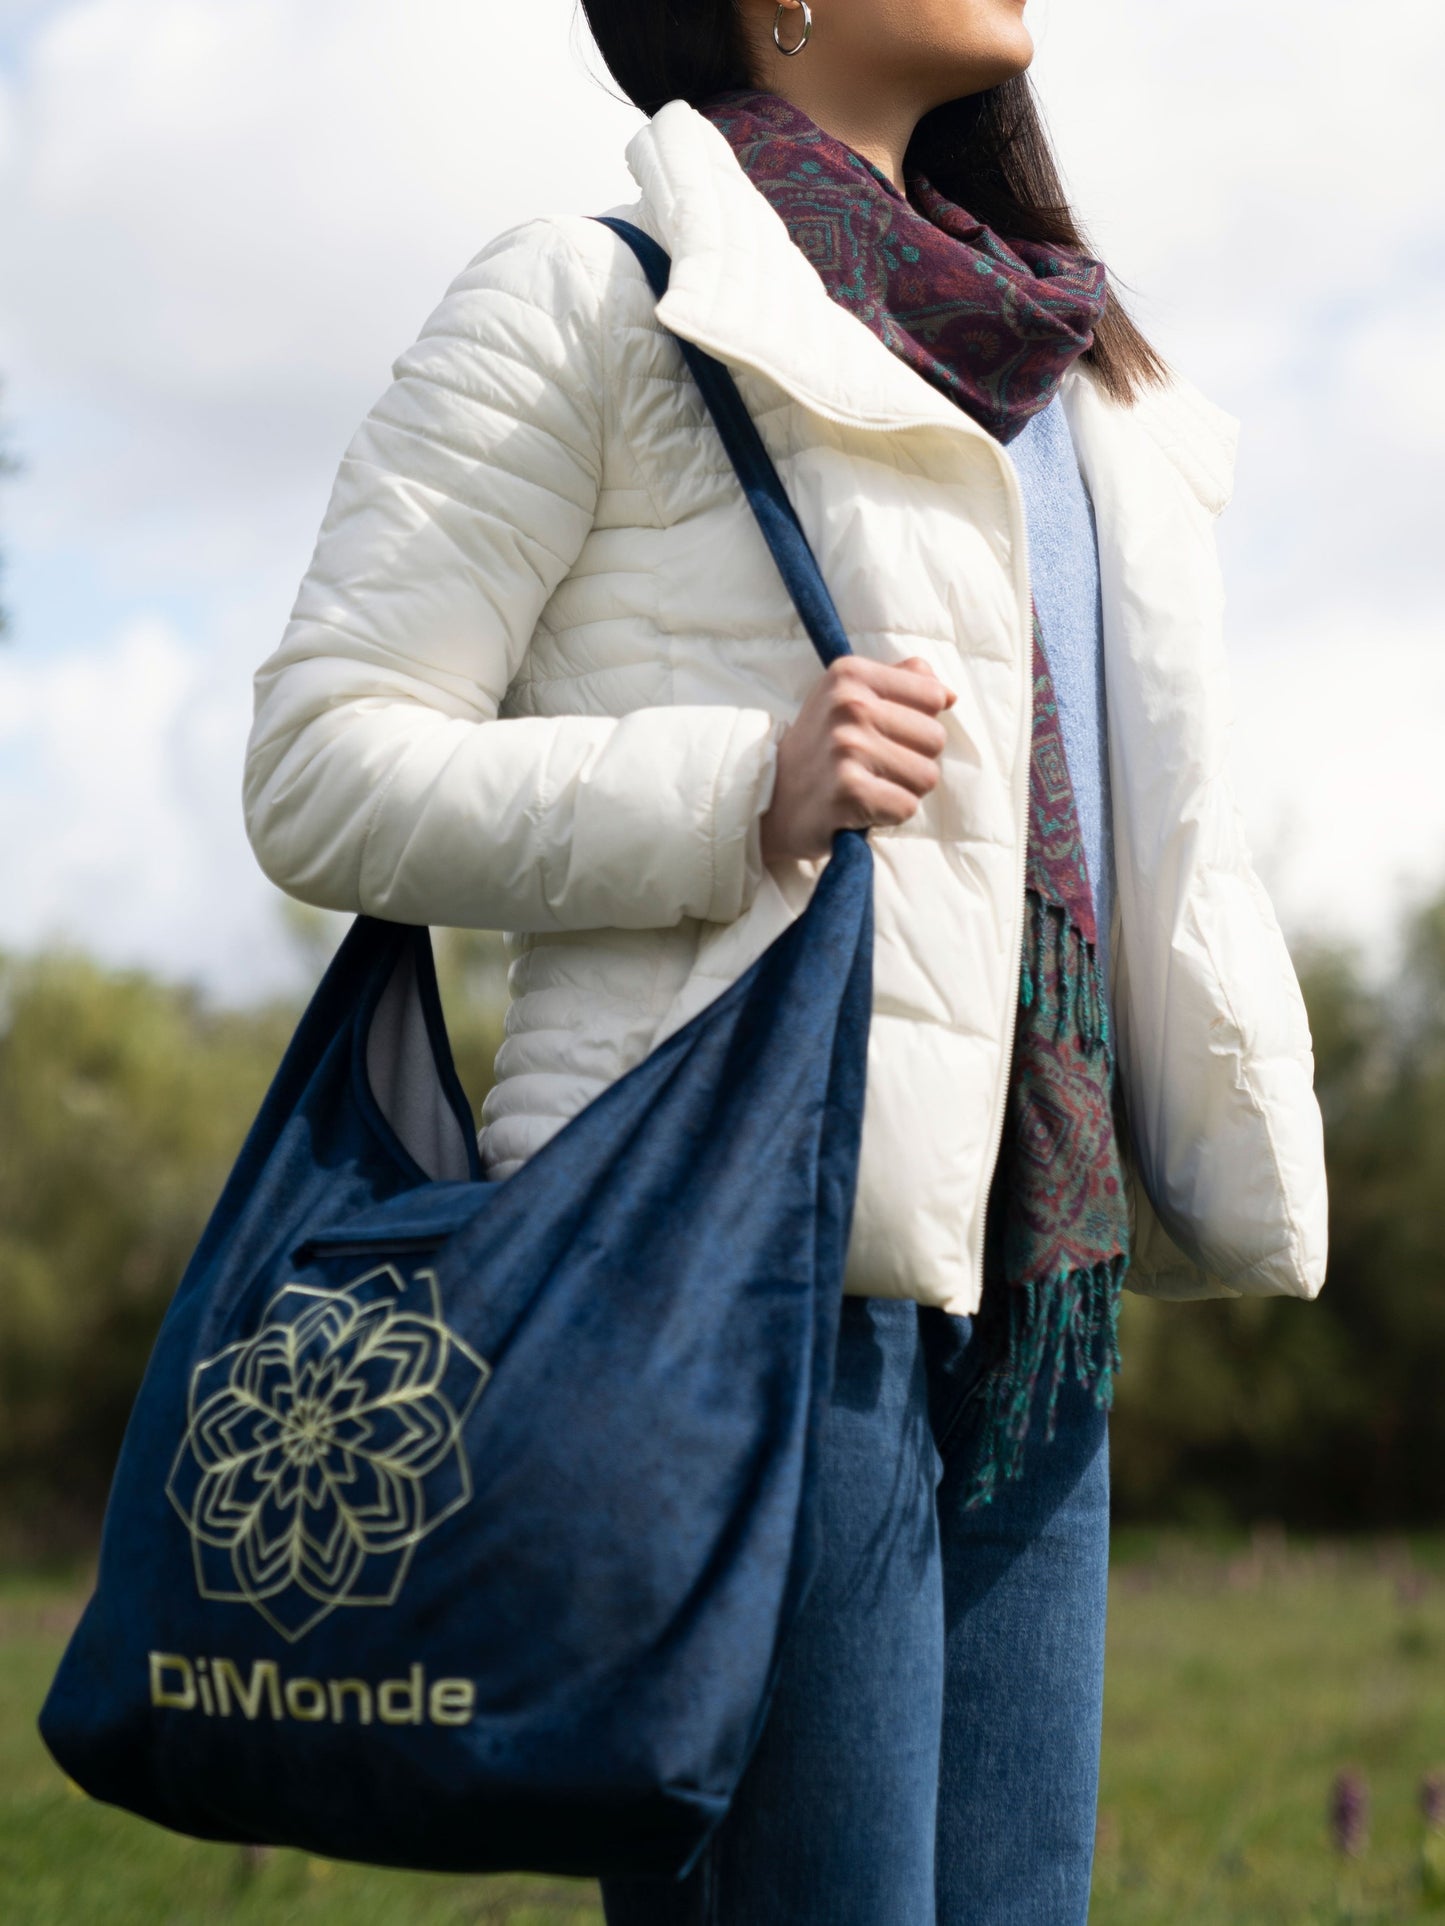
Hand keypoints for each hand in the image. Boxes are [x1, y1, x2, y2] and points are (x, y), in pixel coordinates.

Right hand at [759, 655, 955, 864]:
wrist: (771, 798)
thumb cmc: (821, 748)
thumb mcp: (847, 697)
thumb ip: (899, 682)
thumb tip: (948, 692)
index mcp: (851, 674)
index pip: (933, 696)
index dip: (919, 723)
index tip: (885, 734)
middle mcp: (849, 705)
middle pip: (935, 739)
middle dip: (914, 760)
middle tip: (874, 767)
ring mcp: (847, 748)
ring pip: (926, 776)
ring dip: (903, 790)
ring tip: (869, 786)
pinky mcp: (848, 791)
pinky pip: (906, 806)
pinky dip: (889, 815)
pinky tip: (862, 807)